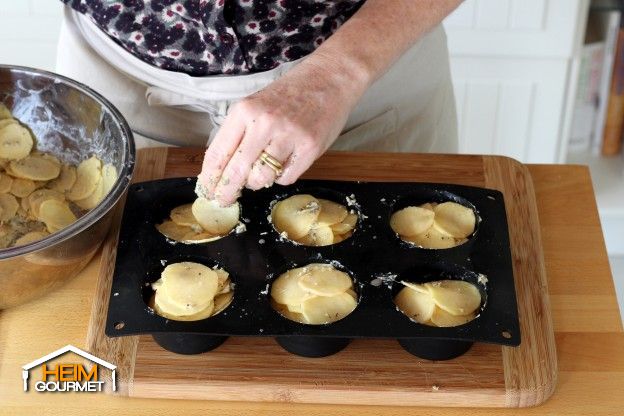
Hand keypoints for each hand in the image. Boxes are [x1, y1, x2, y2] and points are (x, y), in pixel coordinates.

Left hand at [197, 57, 365, 205]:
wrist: (329, 79)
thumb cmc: (289, 95)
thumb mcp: (255, 105)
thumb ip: (239, 133)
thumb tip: (222, 169)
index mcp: (245, 111)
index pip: (218, 153)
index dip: (209, 177)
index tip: (206, 190)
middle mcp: (264, 124)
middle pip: (236, 171)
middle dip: (226, 192)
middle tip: (223, 200)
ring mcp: (289, 136)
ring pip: (261, 178)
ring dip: (256, 182)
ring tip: (260, 173)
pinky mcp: (309, 149)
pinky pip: (286, 178)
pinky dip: (281, 177)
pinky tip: (283, 164)